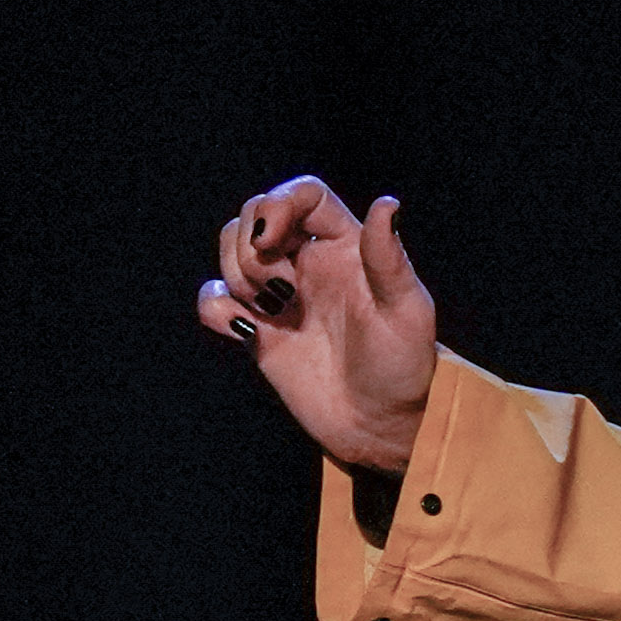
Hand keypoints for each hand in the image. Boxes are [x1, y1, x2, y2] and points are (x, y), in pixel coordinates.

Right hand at [197, 177, 434, 468]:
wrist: (380, 425)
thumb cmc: (404, 368)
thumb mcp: (407, 312)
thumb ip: (389, 258)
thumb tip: (387, 202)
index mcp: (347, 246)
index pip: (304, 195)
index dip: (278, 204)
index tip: (271, 239)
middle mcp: (309, 261)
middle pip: (255, 214)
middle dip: (252, 246)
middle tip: (283, 291)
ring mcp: (279, 294)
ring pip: (230, 250)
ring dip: (237, 275)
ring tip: (273, 311)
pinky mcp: (255, 328)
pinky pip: (213, 299)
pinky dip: (214, 308)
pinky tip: (245, 331)